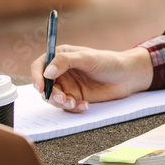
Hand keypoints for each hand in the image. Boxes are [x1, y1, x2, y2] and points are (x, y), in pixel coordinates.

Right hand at [29, 45, 153, 112]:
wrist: (128, 76)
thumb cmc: (109, 62)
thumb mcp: (87, 58)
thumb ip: (66, 61)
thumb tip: (47, 72)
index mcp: (60, 56)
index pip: (39, 65)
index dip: (37, 76)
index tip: (41, 87)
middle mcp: (61, 71)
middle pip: (44, 85)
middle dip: (51, 94)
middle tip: (63, 99)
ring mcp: (68, 85)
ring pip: (54, 97)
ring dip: (61, 102)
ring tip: (74, 102)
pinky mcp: (76, 96)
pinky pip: (67, 105)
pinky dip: (73, 107)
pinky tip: (85, 105)